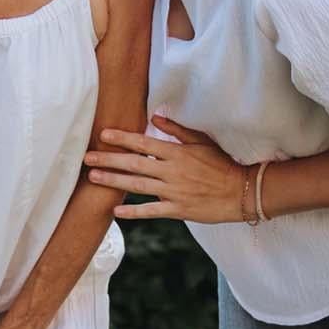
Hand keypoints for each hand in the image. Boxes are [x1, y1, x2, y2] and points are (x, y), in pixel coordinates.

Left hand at [83, 114, 247, 222]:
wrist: (241, 191)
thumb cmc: (221, 163)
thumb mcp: (201, 140)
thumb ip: (177, 130)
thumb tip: (156, 116)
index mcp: (176, 152)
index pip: (143, 142)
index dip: (122, 138)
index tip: (103, 135)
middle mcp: (171, 171)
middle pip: (134, 164)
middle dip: (108, 160)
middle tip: (87, 158)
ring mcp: (174, 192)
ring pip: (137, 186)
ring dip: (114, 182)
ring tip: (94, 178)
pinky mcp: (179, 210)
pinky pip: (152, 211)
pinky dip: (133, 212)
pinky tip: (116, 211)